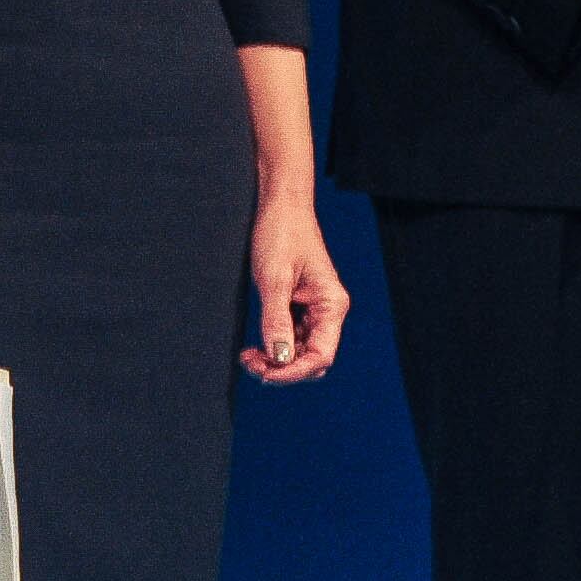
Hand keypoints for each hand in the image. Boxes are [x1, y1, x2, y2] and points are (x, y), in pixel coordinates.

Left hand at [241, 196, 348, 384]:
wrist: (280, 207)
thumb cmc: (281, 234)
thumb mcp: (274, 279)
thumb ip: (276, 320)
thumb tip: (279, 358)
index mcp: (332, 305)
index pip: (321, 355)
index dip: (294, 371)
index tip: (266, 373)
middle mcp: (328, 311)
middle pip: (312, 359)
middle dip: (283, 368)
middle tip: (252, 365)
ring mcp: (314, 310)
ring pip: (299, 351)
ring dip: (276, 360)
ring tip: (248, 358)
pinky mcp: (299, 306)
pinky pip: (290, 337)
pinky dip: (273, 346)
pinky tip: (254, 348)